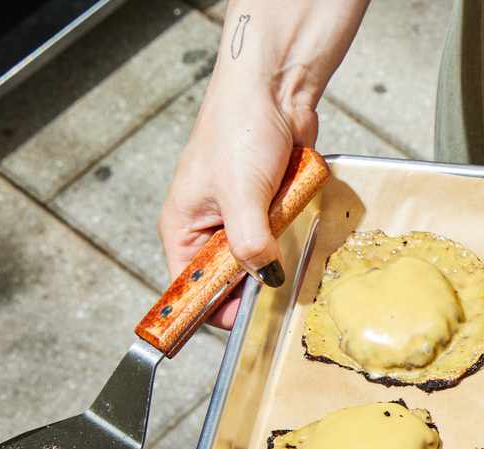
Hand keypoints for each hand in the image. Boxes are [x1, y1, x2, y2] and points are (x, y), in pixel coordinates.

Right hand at [157, 77, 317, 326]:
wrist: (274, 90)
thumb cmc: (239, 129)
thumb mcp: (241, 193)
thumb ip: (250, 243)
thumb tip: (267, 279)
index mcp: (184, 229)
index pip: (191, 289)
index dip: (214, 309)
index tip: (246, 322)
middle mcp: (210, 229)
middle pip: (232, 281)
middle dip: (257, 281)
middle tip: (280, 283)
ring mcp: (243, 219)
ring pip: (264, 259)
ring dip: (280, 252)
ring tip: (288, 235)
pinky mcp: (271, 208)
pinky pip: (285, 235)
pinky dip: (295, 230)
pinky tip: (299, 215)